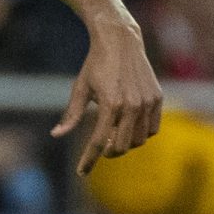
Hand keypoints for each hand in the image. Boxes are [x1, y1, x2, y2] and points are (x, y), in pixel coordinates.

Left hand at [54, 22, 163, 175]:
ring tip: (114, 133)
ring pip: (139, 140)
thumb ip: (71, 115)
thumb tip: (56, 135)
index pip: (99, 142)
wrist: (121, 41)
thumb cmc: (95, 65)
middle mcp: (132, 105)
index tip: (81, 172)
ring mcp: (147, 102)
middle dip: (109, 152)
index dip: (89, 160)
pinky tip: (128, 127)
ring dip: (126, 143)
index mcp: (110, 105)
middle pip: (122, 146)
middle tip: (100, 147)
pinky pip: (152, 128)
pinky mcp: (157, 98)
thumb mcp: (80, 89)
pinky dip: (141, 134)